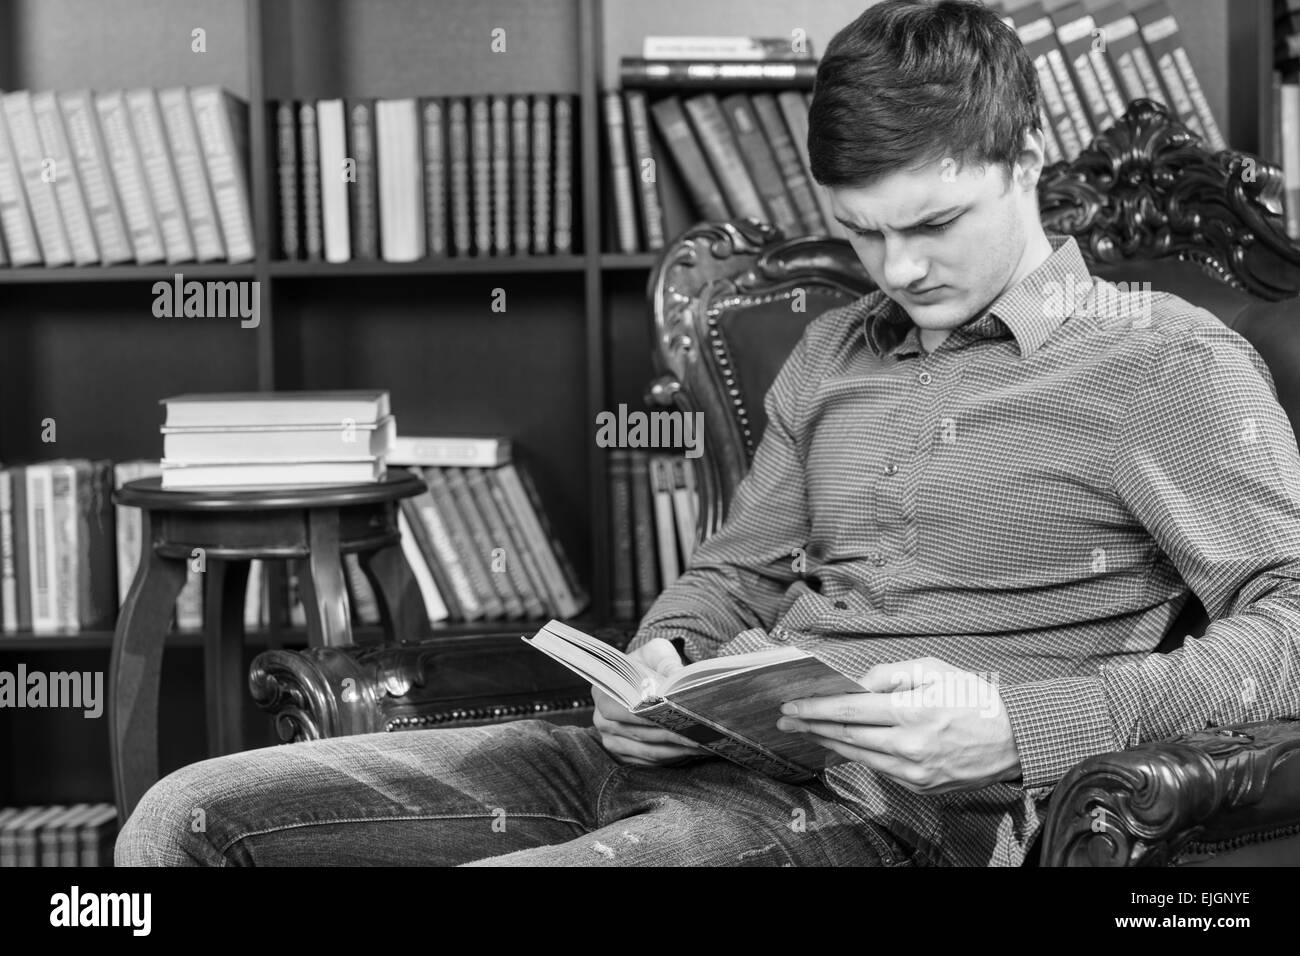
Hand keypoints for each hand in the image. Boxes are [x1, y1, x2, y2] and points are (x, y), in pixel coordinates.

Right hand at [593, 638, 709, 766]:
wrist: (645, 678)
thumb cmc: (649, 663)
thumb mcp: (657, 653)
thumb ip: (666, 662)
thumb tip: (678, 678)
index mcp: (603, 693)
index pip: (627, 709)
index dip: (652, 713)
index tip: (679, 714)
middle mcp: (602, 721)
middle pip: (641, 733)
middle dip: (673, 734)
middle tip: (701, 732)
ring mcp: (612, 741)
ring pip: (650, 751)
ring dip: (679, 749)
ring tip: (705, 742)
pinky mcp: (625, 756)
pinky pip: (652, 762)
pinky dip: (675, 757)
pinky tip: (696, 749)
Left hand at [776, 657, 1021, 793]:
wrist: (1014, 739)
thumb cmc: (974, 697)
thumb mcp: (935, 669)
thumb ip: (890, 673)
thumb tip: (856, 684)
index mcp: (915, 712)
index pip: (851, 711)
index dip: (816, 709)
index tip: (791, 706)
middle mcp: (912, 746)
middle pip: (847, 737)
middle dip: (811, 727)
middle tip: (785, 721)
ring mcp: (916, 771)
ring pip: (859, 756)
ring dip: (828, 742)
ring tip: (807, 730)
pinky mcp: (922, 786)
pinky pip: (880, 768)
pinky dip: (858, 754)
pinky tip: (842, 744)